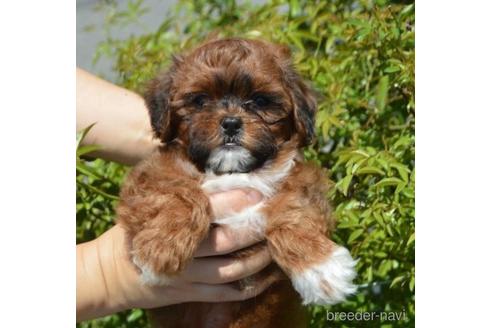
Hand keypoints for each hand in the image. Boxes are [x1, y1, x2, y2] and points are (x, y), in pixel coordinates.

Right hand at [77, 188, 275, 320]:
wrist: (109, 273)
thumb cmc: (133, 232)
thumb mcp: (149, 208)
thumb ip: (181, 195)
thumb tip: (217, 178)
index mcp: (171, 225)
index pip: (211, 208)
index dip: (238, 199)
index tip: (259, 193)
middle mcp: (182, 252)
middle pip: (228, 241)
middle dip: (255, 229)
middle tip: (274, 218)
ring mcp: (187, 277)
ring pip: (232, 270)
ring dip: (258, 259)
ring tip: (274, 246)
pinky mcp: (189, 294)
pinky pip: (225, 294)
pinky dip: (249, 287)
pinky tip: (267, 277)